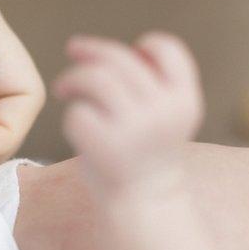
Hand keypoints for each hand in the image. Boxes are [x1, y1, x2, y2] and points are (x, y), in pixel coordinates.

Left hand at [53, 33, 202, 194]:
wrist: (145, 204)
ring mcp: (135, 128)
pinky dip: (72, 116)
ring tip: (64, 87)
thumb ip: (147, 83)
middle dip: (90, 50)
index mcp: (184, 99)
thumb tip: (97, 50)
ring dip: (73, 77)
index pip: (167, 49)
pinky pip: (78, 113)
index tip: (126, 54)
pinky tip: (77, 126)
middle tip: (72, 50)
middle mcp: (163, 110)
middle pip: (119, 59)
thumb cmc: (145, 153)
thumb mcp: (164, 115)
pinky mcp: (105, 146)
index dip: (144, 45)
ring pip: (94, 78)